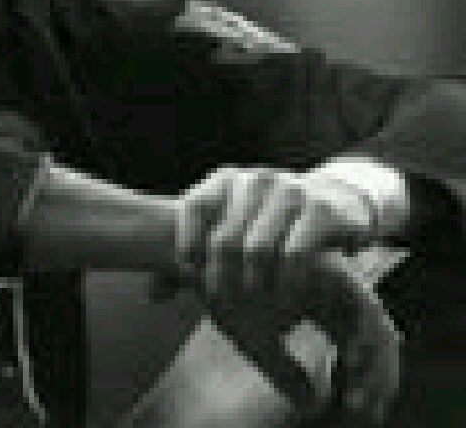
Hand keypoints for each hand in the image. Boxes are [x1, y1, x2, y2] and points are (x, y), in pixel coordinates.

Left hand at [175, 166, 400, 422]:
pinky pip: (295, 254)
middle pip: (224, 238)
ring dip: (253, 286)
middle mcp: (255, 180)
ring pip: (257, 249)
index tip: (191, 274)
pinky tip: (285, 299)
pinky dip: (286, 284)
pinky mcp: (321, 211)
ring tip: (254, 308)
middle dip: (220, 279)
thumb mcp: (230, 229)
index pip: (193, 207)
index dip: (187, 244)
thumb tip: (152, 295)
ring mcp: (289, 191)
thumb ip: (192, 258)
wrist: (334, 201)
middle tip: (224, 307)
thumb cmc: (267, 223)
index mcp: (225, 179)